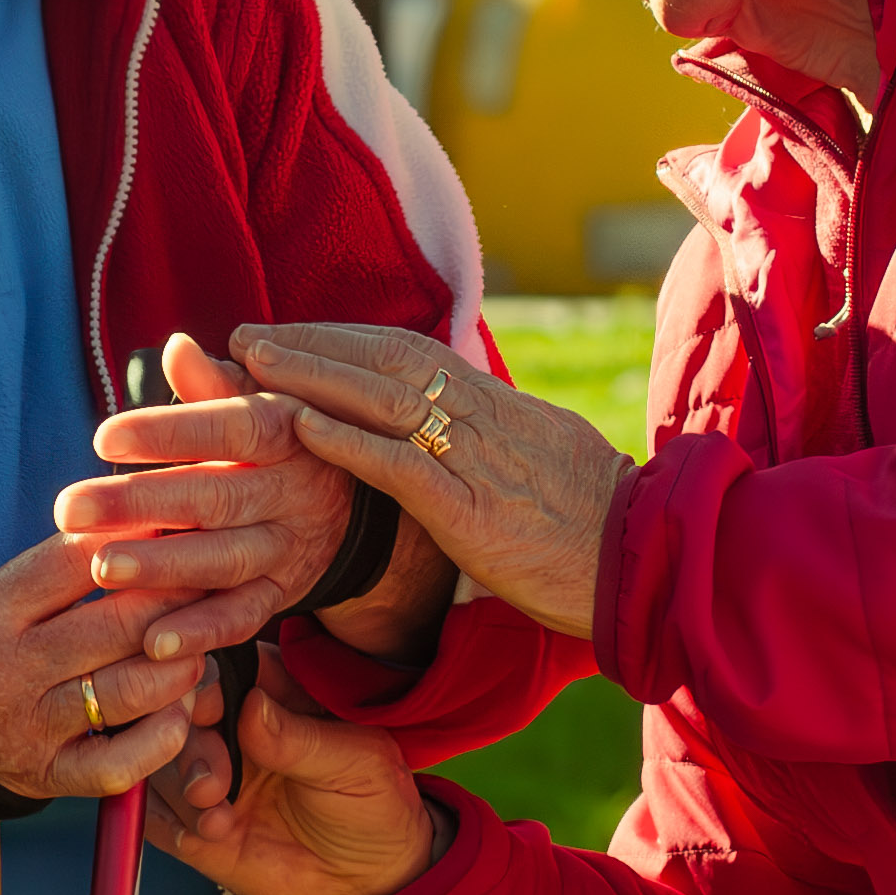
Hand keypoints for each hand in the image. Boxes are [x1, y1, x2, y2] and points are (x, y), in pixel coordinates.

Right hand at [0, 528, 205, 832]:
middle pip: (116, 625)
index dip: (137, 541)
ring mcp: (32, 728)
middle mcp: (11, 670)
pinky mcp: (50, 775)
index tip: (178, 529)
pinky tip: (180, 707)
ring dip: (181, 664)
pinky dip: (164, 735)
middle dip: (176, 598)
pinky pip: (121, 762)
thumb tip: (144, 521)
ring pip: (130, 690)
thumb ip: (60, 563)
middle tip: (211, 580)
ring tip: (197, 643)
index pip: (76, 561)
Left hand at [56, 333, 457, 664]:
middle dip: (140, 504)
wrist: (354, 500)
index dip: (168, 432)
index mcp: (287, 430)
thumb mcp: (262, 399)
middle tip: (69, 507)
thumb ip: (214, 383)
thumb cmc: (283, 435)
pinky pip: (244, 618)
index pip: (228, 427)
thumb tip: (175, 347)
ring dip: (164, 568)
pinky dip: (202, 633)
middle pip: (215, 497)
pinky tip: (152, 643)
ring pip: (226, 560)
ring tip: (102, 568)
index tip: (102, 437)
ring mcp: (291, 547)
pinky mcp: (286, 595)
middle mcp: (293, 491)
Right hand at [143, 651, 449, 894]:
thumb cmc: (375, 805)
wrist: (370, 884)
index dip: (207, 682)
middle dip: (190, 744)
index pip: (227, 669)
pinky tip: (210, 833)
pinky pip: (158, 814)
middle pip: (183, 713)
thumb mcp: (354, 763)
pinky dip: (172, 821)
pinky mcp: (196, 824)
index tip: (204, 705)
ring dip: (181, 784)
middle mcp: (234, 728)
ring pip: (163, 761)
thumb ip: (298, 738)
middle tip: (211, 781)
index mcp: (276, 692)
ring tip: (215, 812)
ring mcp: (213, 776)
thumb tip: (250, 705)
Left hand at [232, 322, 629, 640]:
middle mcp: (483, 417)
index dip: (342, 338)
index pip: (407, 351)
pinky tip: (301, 427)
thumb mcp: (545, 456)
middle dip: (310, 344)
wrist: (650, 561)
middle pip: (383, 359)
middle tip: (245, 335)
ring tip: (251, 365)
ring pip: (382, 398)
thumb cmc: (597, 521)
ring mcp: (477, 461)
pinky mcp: (473, 513)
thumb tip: (465, 418)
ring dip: (310, 376)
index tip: (290, 333)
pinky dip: (346, 441)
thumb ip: (498, 433)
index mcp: (497, 405)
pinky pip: (400, 465)